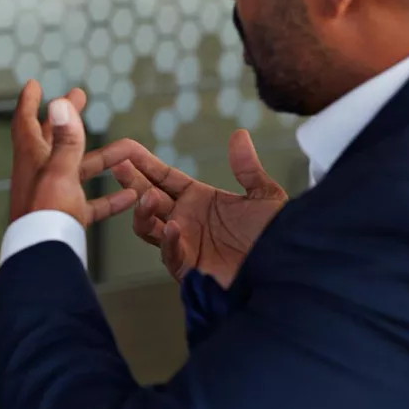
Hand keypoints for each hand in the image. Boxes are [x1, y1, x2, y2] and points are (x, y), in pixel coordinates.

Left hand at [9, 80, 136, 226]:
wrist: (43, 259)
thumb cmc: (46, 215)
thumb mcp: (60, 171)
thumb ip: (66, 139)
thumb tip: (59, 102)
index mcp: (32, 158)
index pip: (25, 122)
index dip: (29, 102)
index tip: (34, 84)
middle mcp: (40, 174)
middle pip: (53, 138)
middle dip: (66, 117)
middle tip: (79, 95)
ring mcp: (53, 196)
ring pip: (79, 169)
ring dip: (101, 157)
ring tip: (127, 145)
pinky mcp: (67, 218)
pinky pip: (91, 203)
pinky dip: (110, 197)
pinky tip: (131, 195)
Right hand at [82, 130, 286, 286]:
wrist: (289, 273)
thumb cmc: (277, 238)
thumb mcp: (265, 196)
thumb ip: (247, 168)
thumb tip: (238, 134)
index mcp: (197, 199)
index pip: (162, 177)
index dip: (143, 163)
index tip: (126, 148)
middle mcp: (184, 219)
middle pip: (146, 196)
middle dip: (130, 181)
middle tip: (118, 165)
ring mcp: (183, 243)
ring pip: (147, 226)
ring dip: (143, 210)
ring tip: (148, 197)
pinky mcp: (189, 268)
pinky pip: (170, 253)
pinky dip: (169, 240)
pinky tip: (174, 227)